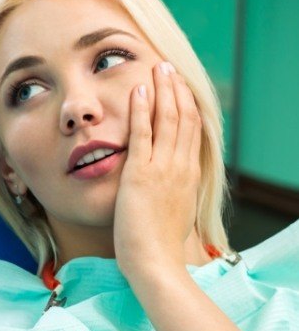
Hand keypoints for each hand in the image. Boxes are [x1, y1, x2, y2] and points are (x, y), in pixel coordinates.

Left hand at [114, 62, 201, 282]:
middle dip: (176, 88)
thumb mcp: (175, 212)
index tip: (179, 86)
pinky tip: (138, 90)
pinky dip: (142, 109)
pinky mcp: (141, 173)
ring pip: (168, 119)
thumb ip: (174, 192)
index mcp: (189, 175)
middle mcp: (181, 167)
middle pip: (184, 117)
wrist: (155, 264)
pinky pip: (143, 133)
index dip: (187, 104)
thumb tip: (171, 184)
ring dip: (163, 90)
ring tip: (157, 67)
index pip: (193, 130)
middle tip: (168, 66)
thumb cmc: (160, 245)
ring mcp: (163, 169)